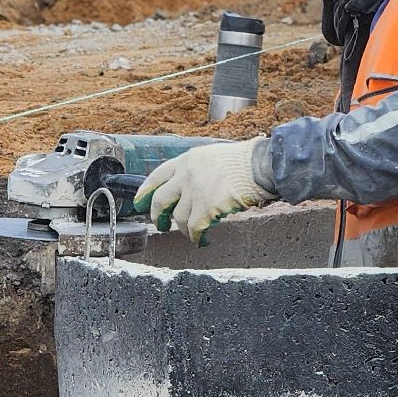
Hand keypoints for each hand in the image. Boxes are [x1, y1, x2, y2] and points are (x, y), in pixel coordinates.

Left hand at [131, 137, 271, 245]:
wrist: (259, 165)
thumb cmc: (243, 162)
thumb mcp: (212, 157)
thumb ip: (197, 170)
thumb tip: (188, 189)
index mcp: (187, 160)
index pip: (157, 175)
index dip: (145, 190)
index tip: (138, 201)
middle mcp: (186, 175)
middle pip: (160, 199)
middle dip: (157, 215)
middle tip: (159, 224)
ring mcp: (195, 191)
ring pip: (179, 218)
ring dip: (184, 229)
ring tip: (192, 234)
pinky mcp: (206, 207)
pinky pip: (195, 228)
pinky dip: (197, 237)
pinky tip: (202, 240)